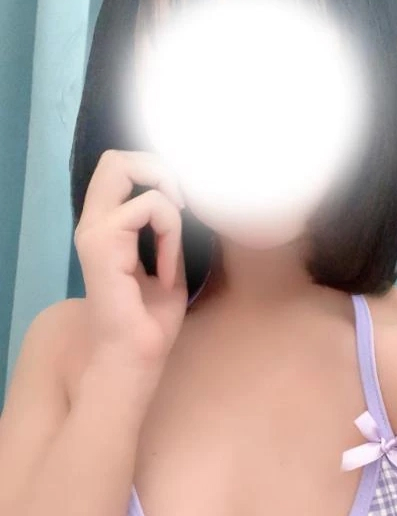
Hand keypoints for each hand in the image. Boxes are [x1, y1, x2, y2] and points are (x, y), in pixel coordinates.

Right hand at [73, 150, 188, 365]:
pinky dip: (170, 234)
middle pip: (115, 159)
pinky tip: (167, 271)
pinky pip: (148, 209)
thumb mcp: (169, 265)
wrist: (136, 356)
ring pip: (126, 171)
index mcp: (107, 227)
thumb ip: (170, 233)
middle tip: (181, 203)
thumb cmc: (150, 321)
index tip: (181, 209)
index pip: (120, 171)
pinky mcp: (101, 243)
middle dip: (158, 168)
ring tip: (174, 248)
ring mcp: (93, 231)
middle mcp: (94, 223)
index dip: (155, 173)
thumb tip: (184, 203)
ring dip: (168, 204)